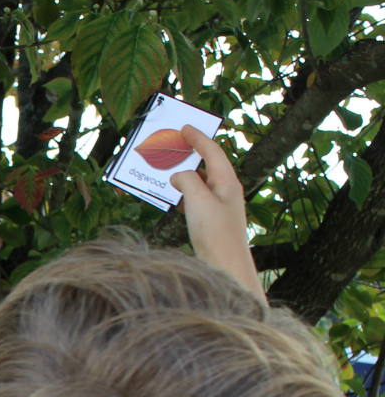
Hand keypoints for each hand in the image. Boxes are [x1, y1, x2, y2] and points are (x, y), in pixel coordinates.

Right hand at [170, 125, 264, 302]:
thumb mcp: (198, 200)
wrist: (226, 269)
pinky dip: (185, 194)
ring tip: (169, 173)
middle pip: (208, 166)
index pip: (212, 151)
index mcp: (227, 182)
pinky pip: (198, 201)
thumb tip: (179, 176)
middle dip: (192, 155)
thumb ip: (187, 181)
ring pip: (202, 184)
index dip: (198, 138)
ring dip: (186, 177)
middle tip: (176, 146)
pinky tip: (176, 200)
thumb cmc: (216, 234)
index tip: (185, 127)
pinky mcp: (213, 223)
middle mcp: (226, 192)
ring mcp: (221, 208)